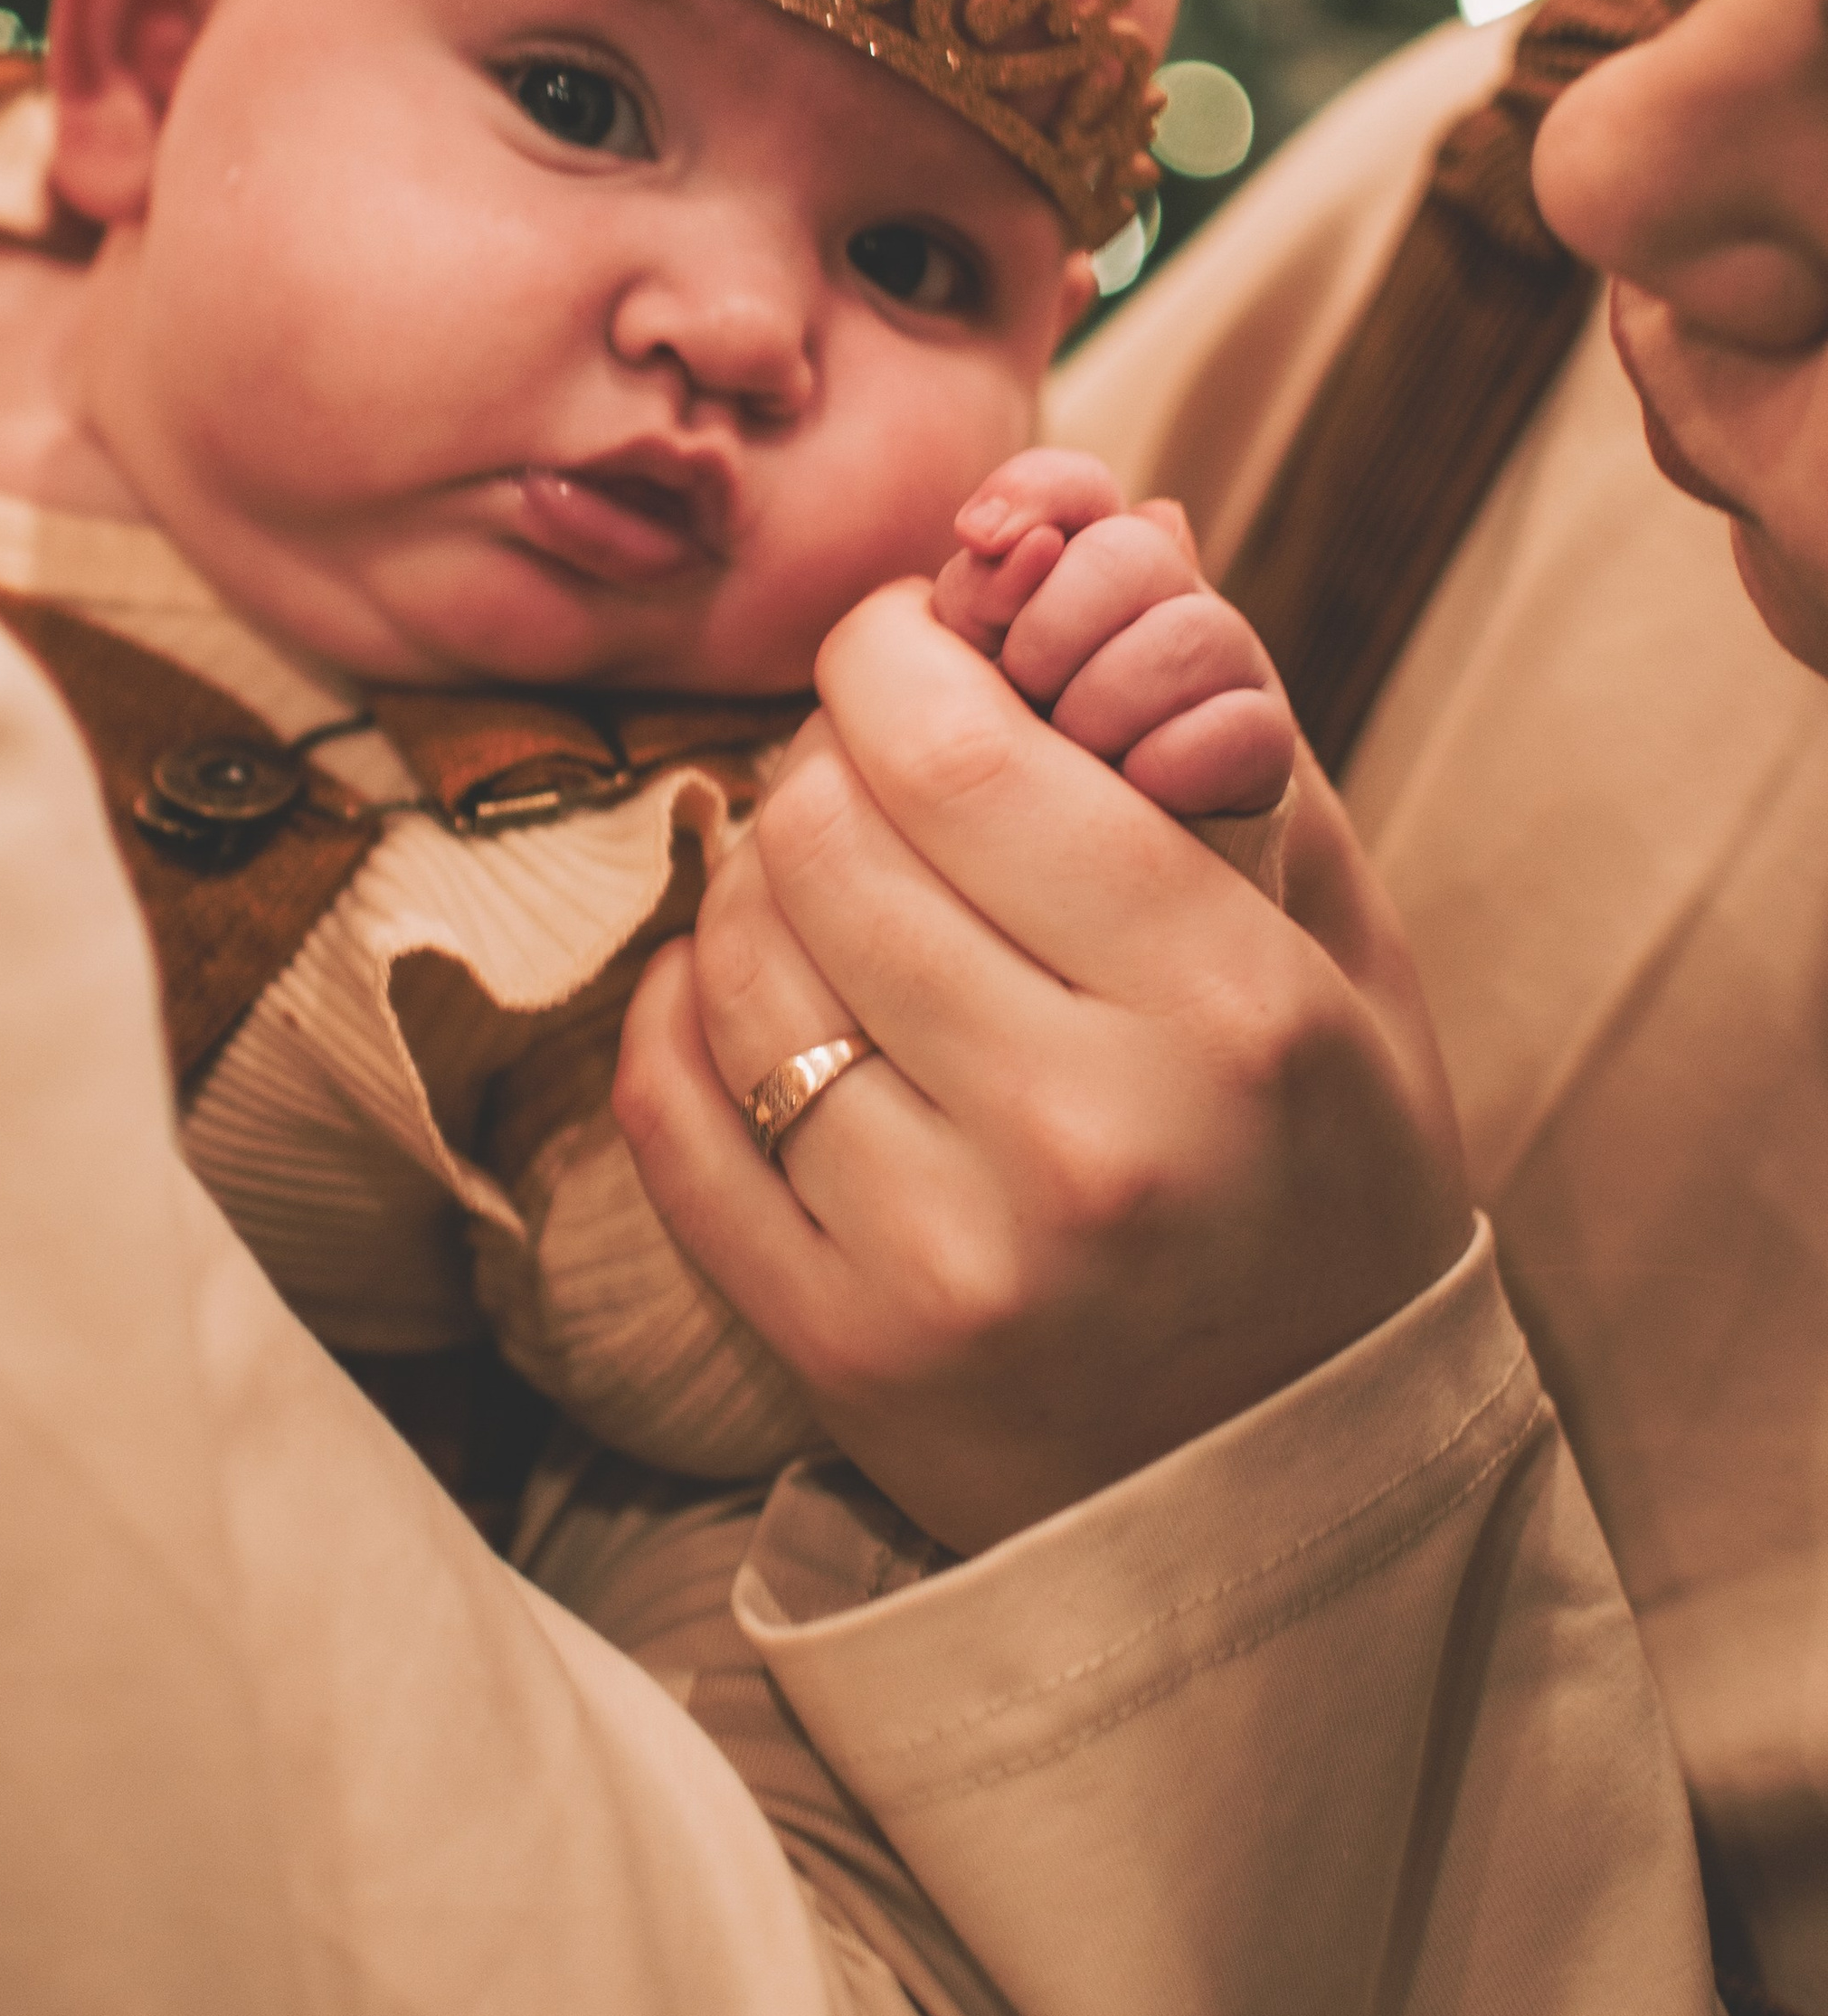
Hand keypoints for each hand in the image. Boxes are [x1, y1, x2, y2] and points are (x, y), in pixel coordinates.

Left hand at [614, 584, 1469, 1556]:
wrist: (1290, 1501)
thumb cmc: (1323, 1181)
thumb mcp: (1341, 960)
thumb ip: (1229, 735)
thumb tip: (1113, 515)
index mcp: (1231, 1012)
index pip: (962, 753)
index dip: (893, 652)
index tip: (903, 642)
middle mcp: (1085, 1137)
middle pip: (827, 836)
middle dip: (826, 755)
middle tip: (871, 767)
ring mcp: (946, 1259)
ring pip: (739, 959)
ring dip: (758, 880)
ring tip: (835, 892)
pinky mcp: (838, 1350)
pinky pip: (674, 1110)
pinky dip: (685, 1013)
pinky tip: (752, 994)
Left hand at [932, 448, 1293, 817]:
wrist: (1113, 858)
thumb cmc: (1024, 748)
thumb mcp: (974, 674)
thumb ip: (978, 602)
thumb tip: (1009, 543)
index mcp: (1085, 559)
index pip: (1073, 485)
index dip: (1028, 491)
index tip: (977, 535)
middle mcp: (1168, 590)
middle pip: (1129, 550)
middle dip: (1055, 629)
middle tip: (1026, 692)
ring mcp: (1229, 658)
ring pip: (1191, 634)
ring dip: (1106, 706)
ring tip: (1075, 753)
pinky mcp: (1268, 737)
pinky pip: (1236, 728)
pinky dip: (1168, 765)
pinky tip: (1133, 789)